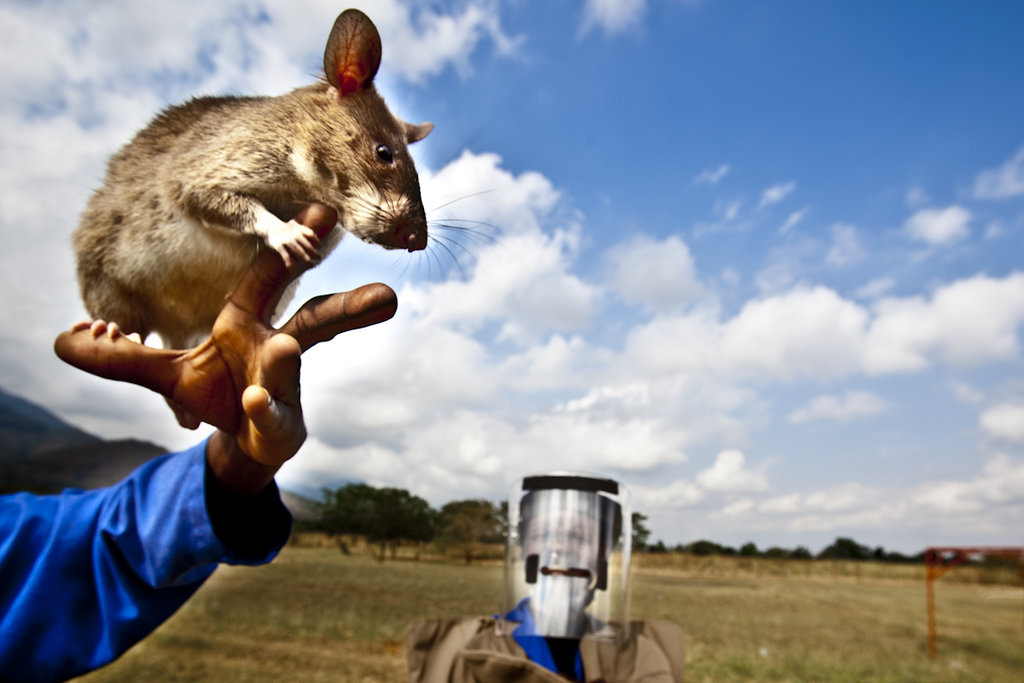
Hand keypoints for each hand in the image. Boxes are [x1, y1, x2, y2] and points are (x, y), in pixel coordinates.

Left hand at [54, 203, 396, 493]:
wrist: (238, 445)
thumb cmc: (216, 393)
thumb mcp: (162, 374)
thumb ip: (118, 355)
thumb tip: (62, 338)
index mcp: (249, 322)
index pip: (271, 277)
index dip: (294, 245)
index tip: (322, 213)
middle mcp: (276, 348)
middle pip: (317, 320)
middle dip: (350, 306)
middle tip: (386, 295)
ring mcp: (283, 387)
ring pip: (297, 365)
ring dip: (290, 357)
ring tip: (289, 346)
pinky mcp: (281, 426)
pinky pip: (273, 414)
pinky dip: (264, 405)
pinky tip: (253, 397)